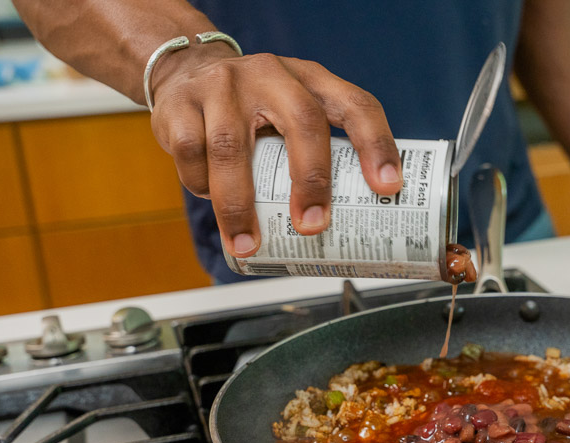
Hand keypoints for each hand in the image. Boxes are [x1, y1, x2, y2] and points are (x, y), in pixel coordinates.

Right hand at [148, 45, 401, 256]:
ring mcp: (224, 86)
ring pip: (232, 148)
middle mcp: (272, 75)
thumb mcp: (293, 114)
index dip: (377, 145)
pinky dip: (200, 184)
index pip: (356, 106)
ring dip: (240, 205)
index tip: (388, 188)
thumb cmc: (255, 108)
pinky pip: (191, 152)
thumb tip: (351, 228)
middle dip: (311, 179)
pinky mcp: (181, 104)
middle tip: (313, 226)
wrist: (187, 69)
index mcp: (312, 80)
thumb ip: (318, 152)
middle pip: (302, 121)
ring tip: (249, 244)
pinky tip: (209, 197)